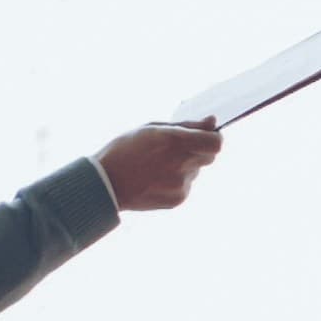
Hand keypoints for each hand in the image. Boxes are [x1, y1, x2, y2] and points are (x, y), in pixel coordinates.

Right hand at [96, 121, 221, 210]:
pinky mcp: (179, 198)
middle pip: (210, 156)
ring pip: (196, 171)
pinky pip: (187, 185)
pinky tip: (155, 179)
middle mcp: (182, 163)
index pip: (216, 142)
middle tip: (176, 150)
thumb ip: (187, 126)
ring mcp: (182, 183)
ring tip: (157, 166)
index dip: (213, 138)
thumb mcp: (151, 129)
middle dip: (199, 151)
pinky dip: (177, 181)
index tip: (206, 136)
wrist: (105, 184)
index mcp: (175, 141)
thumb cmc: (125, 150)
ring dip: (185, 166)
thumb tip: (212, 121)